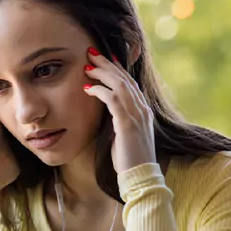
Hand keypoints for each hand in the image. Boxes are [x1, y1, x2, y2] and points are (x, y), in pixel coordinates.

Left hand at [83, 47, 156, 172]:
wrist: (139, 177)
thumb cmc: (128, 160)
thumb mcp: (123, 135)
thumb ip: (117, 121)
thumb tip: (105, 112)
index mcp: (143, 111)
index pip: (130, 83)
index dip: (117, 69)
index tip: (103, 59)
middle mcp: (143, 110)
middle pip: (125, 78)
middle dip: (107, 64)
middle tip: (91, 52)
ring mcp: (137, 116)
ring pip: (120, 85)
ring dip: (102, 73)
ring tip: (87, 65)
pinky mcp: (127, 124)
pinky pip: (113, 100)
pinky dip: (100, 91)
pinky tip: (88, 88)